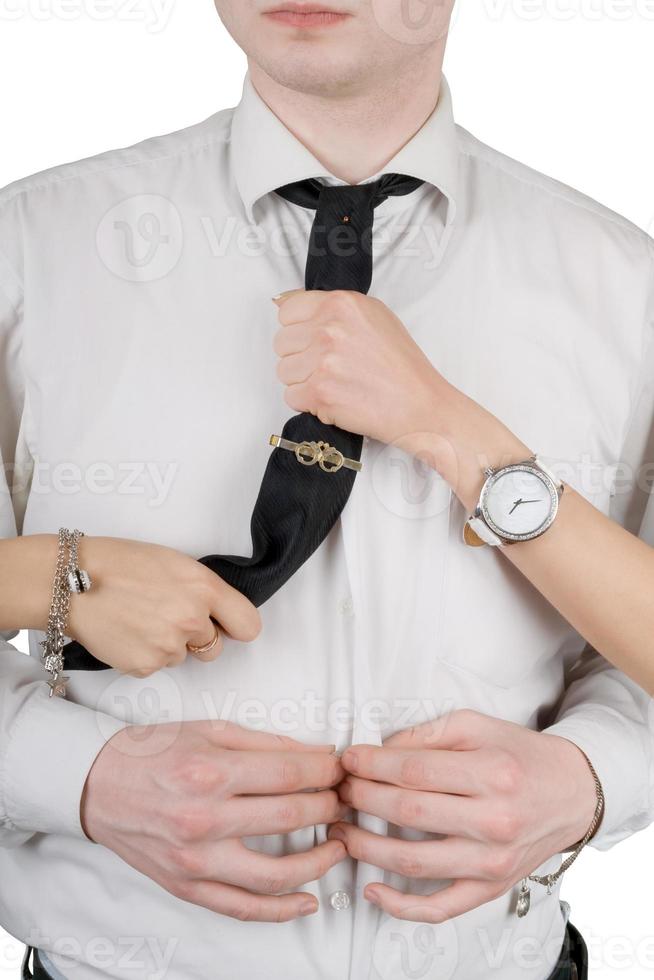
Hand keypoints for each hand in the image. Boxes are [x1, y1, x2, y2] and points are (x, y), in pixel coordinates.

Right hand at [67, 537, 260, 675]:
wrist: (70, 581)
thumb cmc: (118, 563)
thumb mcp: (174, 562)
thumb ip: (202, 589)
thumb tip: (217, 611)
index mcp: (204, 588)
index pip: (249, 625)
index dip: (236, 627)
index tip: (227, 626)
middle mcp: (192, 620)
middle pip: (214, 648)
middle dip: (197, 638)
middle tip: (166, 617)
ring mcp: (169, 647)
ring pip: (181, 657)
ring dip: (167, 644)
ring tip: (138, 619)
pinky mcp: (145, 666)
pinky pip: (155, 666)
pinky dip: (143, 654)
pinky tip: (126, 632)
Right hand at [82, 721, 347, 921]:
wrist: (99, 784)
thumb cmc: (153, 753)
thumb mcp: (210, 729)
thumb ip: (266, 743)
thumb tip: (316, 752)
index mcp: (212, 770)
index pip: (290, 772)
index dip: (325, 770)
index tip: (340, 768)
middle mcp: (204, 817)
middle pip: (290, 816)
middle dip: (329, 805)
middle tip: (344, 798)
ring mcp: (196, 859)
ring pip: (275, 873)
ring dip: (319, 860)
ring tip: (338, 844)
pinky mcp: (188, 886)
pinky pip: (243, 907)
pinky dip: (281, 910)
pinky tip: (308, 898)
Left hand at [273, 289, 444, 447]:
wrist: (420, 404)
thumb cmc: (402, 366)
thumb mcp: (374, 317)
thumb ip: (333, 310)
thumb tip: (287, 304)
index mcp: (342, 303)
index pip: (287, 310)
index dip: (297, 329)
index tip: (311, 341)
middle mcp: (330, 328)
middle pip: (282, 342)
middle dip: (300, 357)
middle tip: (329, 367)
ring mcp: (323, 361)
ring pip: (283, 371)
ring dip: (303, 381)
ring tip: (334, 383)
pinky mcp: (319, 392)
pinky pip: (291, 397)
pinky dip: (308, 403)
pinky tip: (334, 399)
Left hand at [328, 710, 597, 922]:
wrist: (572, 793)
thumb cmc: (522, 756)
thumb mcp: (477, 726)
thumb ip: (427, 735)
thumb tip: (380, 750)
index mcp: (492, 773)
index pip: (414, 770)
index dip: (371, 765)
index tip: (348, 760)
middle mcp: (494, 821)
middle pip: (408, 812)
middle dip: (361, 798)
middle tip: (339, 789)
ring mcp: (491, 861)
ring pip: (413, 861)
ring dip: (366, 847)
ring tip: (340, 830)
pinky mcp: (490, 888)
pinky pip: (439, 908)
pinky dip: (401, 906)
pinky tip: (372, 889)